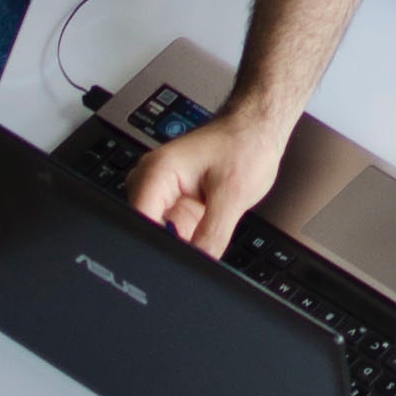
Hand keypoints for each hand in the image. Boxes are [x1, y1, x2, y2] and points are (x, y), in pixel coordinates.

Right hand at [124, 103, 292, 258]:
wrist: (256, 130)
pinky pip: (175, 234)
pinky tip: (206, 237)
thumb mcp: (233, 194)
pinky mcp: (176, 207)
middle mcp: (152, 184)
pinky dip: (190, 241)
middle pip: (146, 232)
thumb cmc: (245, 144)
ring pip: (161, 237)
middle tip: (198, 253)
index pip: (139, 222)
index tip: (176, 264)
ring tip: (206, 236)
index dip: (155, 248)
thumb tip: (199, 265)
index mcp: (156, 172)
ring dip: (181, 246)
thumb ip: (213, 234)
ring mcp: (162, 197)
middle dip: (169, 250)